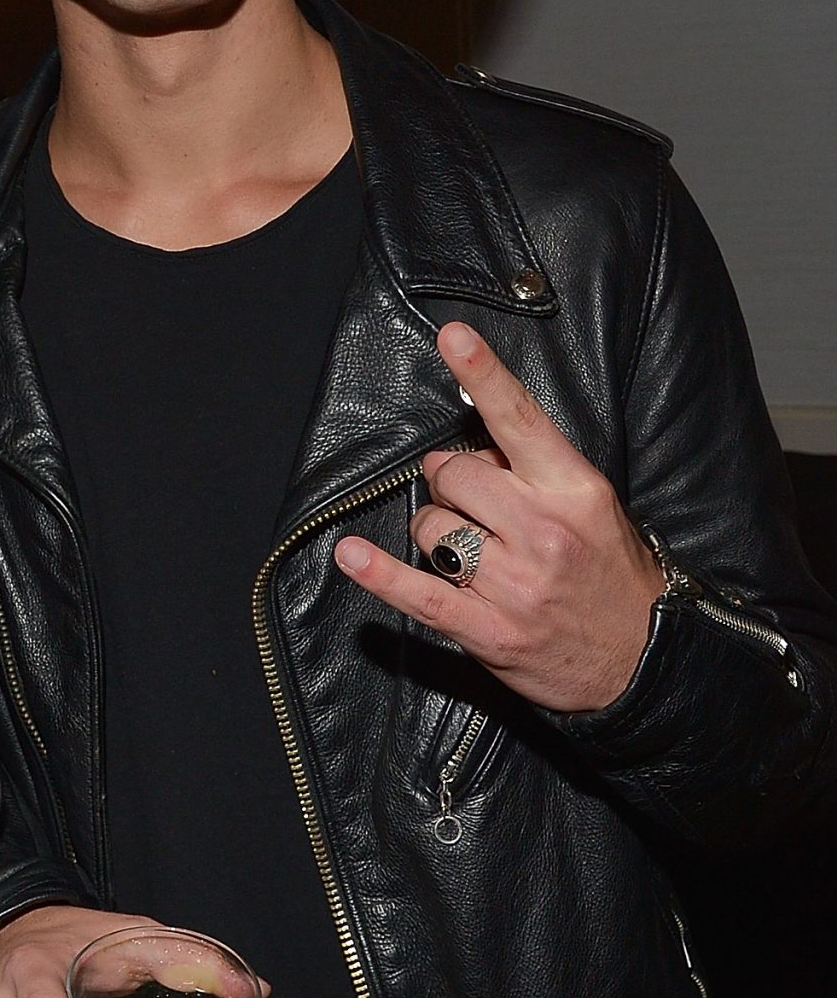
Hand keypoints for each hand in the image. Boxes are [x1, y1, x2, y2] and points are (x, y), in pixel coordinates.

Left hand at [334, 322, 663, 714]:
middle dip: (447, 481)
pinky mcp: (487, 629)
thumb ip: (536, 473)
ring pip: (432, 527)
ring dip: (434, 532)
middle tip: (467, 500)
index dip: (483, 373)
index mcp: (574, 489)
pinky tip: (351, 555)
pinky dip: (379, 575)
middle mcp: (542, 529)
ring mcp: (513, 582)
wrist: (645, 660)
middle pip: (453, 474)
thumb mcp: (594, 509)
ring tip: (465, 550)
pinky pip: (420, 593)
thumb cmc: (613, 576)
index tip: (452, 337)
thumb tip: (474, 445)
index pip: (519, 419)